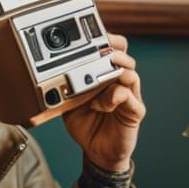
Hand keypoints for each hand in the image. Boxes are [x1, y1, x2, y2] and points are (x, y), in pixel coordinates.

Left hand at [62, 33, 144, 172]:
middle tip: (101, 50)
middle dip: (114, 49)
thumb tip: (53, 75)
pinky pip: (130, 98)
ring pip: (131, 73)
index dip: (105, 42)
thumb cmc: (85, 124)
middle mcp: (120, 83)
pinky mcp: (135, 112)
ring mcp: (130, 96)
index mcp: (105, 77)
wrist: (97, 151)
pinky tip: (101, 103)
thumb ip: (66, 89)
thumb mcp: (69, 104)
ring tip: (101, 75)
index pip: (111, 52)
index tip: (92, 35)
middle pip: (125, 57)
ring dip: (114, 72)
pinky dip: (115, 96)